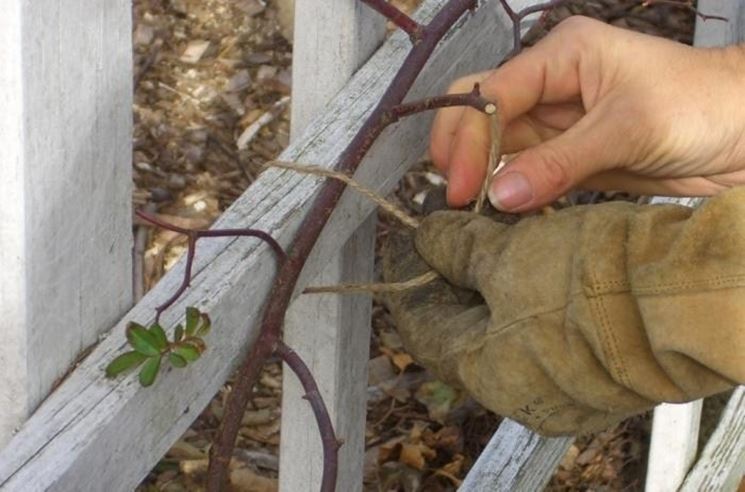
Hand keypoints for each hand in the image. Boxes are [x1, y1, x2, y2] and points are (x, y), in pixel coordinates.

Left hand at [382, 189, 744, 434]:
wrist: (688, 298)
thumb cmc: (592, 279)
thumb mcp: (509, 252)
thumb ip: (457, 247)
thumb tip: (427, 238)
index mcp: (487, 374)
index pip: (423, 329)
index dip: (407, 281)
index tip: (406, 245)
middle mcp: (522, 391)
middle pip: (464, 328)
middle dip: (450, 276)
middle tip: (444, 233)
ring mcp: (563, 383)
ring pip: (506, 325)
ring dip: (490, 280)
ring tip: (484, 235)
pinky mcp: (596, 366)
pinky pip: (543, 328)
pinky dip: (526, 292)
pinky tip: (527, 255)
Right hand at [431, 16, 744, 209]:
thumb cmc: (701, 106)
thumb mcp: (628, 129)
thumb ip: (559, 162)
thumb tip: (499, 194)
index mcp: (561, 56)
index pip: (493, 94)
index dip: (469, 139)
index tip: (461, 186)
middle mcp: (550, 85)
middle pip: (480, 112)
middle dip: (459, 149)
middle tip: (454, 195)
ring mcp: (557, 123)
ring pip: (497, 146)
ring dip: (480, 174)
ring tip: (469, 208)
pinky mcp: (567, 157)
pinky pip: (523, 172)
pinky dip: (508, 191)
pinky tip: (499, 208)